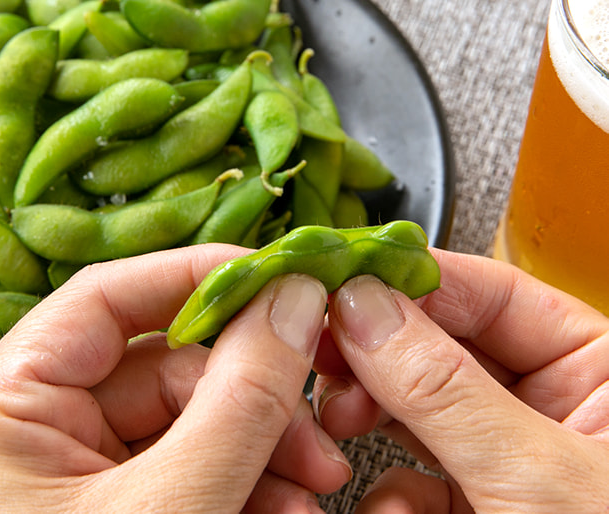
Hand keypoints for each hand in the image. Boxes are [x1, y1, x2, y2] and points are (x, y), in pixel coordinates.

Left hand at [0, 245, 351, 512]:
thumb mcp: (169, 510)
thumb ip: (238, 401)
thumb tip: (293, 299)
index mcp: (4, 408)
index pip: (108, 298)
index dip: (198, 277)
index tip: (279, 276)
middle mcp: (38, 426)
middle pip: (167, 362)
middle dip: (255, 391)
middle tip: (318, 416)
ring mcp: (82, 466)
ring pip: (196, 415)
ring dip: (268, 444)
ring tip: (314, 486)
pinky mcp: (124, 500)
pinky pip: (201, 463)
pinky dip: (253, 482)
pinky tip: (285, 510)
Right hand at [313, 249, 608, 511]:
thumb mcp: (534, 473)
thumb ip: (444, 390)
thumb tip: (365, 310)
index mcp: (596, 370)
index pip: (493, 294)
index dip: (413, 281)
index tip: (344, 280)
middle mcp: (547, 407)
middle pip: (438, 349)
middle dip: (375, 357)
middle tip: (327, 351)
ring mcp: (504, 458)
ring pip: (412, 409)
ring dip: (366, 417)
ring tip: (341, 421)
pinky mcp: (473, 503)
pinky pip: (411, 476)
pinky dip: (387, 494)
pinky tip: (387, 508)